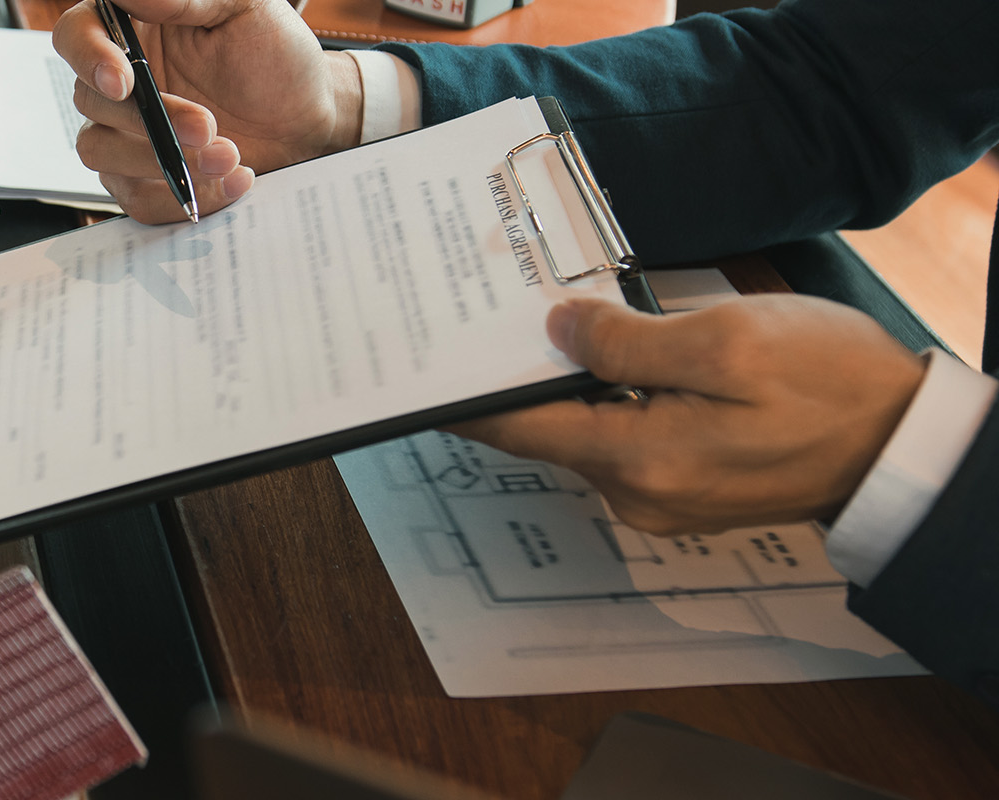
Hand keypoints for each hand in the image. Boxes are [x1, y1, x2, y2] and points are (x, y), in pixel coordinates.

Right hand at [53, 0, 359, 221]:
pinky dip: (182, 196)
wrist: (305, 117)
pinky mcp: (142, 179)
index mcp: (131, 30)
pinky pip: (136, 198)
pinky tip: (230, 180)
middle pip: (89, 100)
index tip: (123, 81)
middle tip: (207, 128)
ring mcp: (125, 133)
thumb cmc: (274, 54)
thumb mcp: (244, 8)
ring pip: (101, 152)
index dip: (88, 57)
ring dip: (162, 161)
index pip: (75, 34)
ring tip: (228, 157)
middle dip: (149, 121)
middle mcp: (120, 81)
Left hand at [448, 295, 924, 534]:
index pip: (517, 428)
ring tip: (544, 324)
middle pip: (546, 429)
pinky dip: (607, 398)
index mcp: (636, 458)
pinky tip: (610, 355)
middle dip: (515, 375)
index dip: (463, 395)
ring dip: (566, 383)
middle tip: (480, 317)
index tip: (419, 367)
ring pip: (585, 430)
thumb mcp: (727, 342)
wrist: (908, 444)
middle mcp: (636, 491)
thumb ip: (630, 341)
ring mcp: (662, 495)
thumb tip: (558, 332)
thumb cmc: (834, 388)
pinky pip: (624, 437)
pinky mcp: (687, 484)